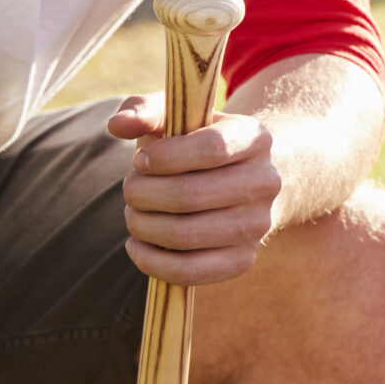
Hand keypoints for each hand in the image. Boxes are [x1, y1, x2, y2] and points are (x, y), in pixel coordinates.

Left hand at [107, 98, 283, 284]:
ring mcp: (259, 224)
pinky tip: (138, 246)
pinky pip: (191, 272)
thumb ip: (145, 111)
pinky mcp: (243, 259)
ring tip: (133, 214)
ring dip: (142, 226)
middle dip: (142, 193)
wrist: (242, 182)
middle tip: (130, 189)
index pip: (212, 149)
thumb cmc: (196, 144)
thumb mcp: (178, 117)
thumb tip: (117, 126)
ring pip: (185, 235)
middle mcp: (266, 182)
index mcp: (255, 138)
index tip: (140, 159)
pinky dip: (152, 262)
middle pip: (190, 195)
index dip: (165, 156)